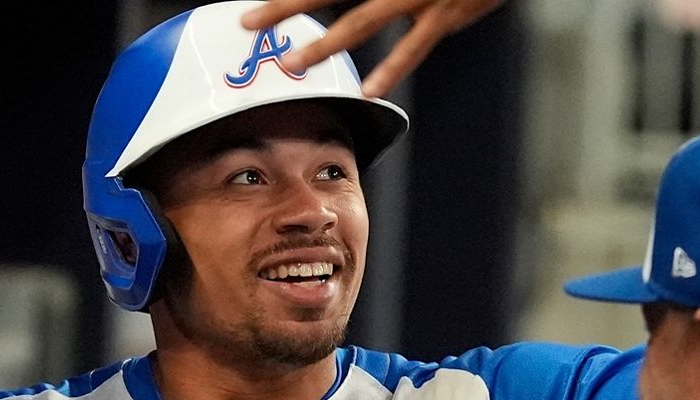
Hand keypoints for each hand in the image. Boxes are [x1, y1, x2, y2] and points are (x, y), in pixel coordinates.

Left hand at [241, 0, 504, 96]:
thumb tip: (346, 19)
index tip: (252, 11)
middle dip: (286, 8)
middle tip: (251, 24)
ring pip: (364, 21)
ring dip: (327, 43)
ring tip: (295, 64)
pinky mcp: (448, 14)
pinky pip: (415, 45)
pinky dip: (392, 68)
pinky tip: (369, 91)